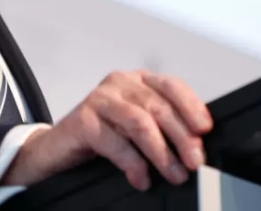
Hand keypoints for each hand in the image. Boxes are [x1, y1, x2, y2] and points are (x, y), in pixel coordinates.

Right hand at [0, 70, 212, 190]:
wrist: (56, 150)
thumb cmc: (101, 138)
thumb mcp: (137, 129)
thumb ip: (163, 128)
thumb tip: (196, 146)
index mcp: (137, 81)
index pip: (171, 86)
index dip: (192, 106)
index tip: (205, 130)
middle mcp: (119, 84)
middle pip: (159, 107)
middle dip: (182, 137)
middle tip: (194, 162)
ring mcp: (99, 99)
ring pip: (139, 122)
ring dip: (161, 152)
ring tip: (173, 174)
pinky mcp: (82, 119)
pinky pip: (114, 141)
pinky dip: (132, 163)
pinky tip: (140, 178)